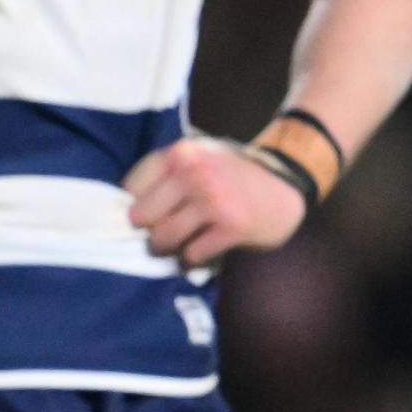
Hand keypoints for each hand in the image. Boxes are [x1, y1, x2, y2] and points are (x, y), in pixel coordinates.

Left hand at [123, 137, 309, 265]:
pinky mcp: (231, 226)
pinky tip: (206, 246)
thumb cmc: (233, 177)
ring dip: (170, 247)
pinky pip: (192, 254)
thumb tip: (125, 213)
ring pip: (162, 239)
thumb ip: (166, 176)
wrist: (286, 186)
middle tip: (168, 231)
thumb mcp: (198, 160)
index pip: (130, 189)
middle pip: (141, 217)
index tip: (151, 214)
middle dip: (151, 229)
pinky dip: (194, 257)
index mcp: (180, 154)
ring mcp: (212, 199)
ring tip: (185, 241)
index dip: (137, 206)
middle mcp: (193, 172)